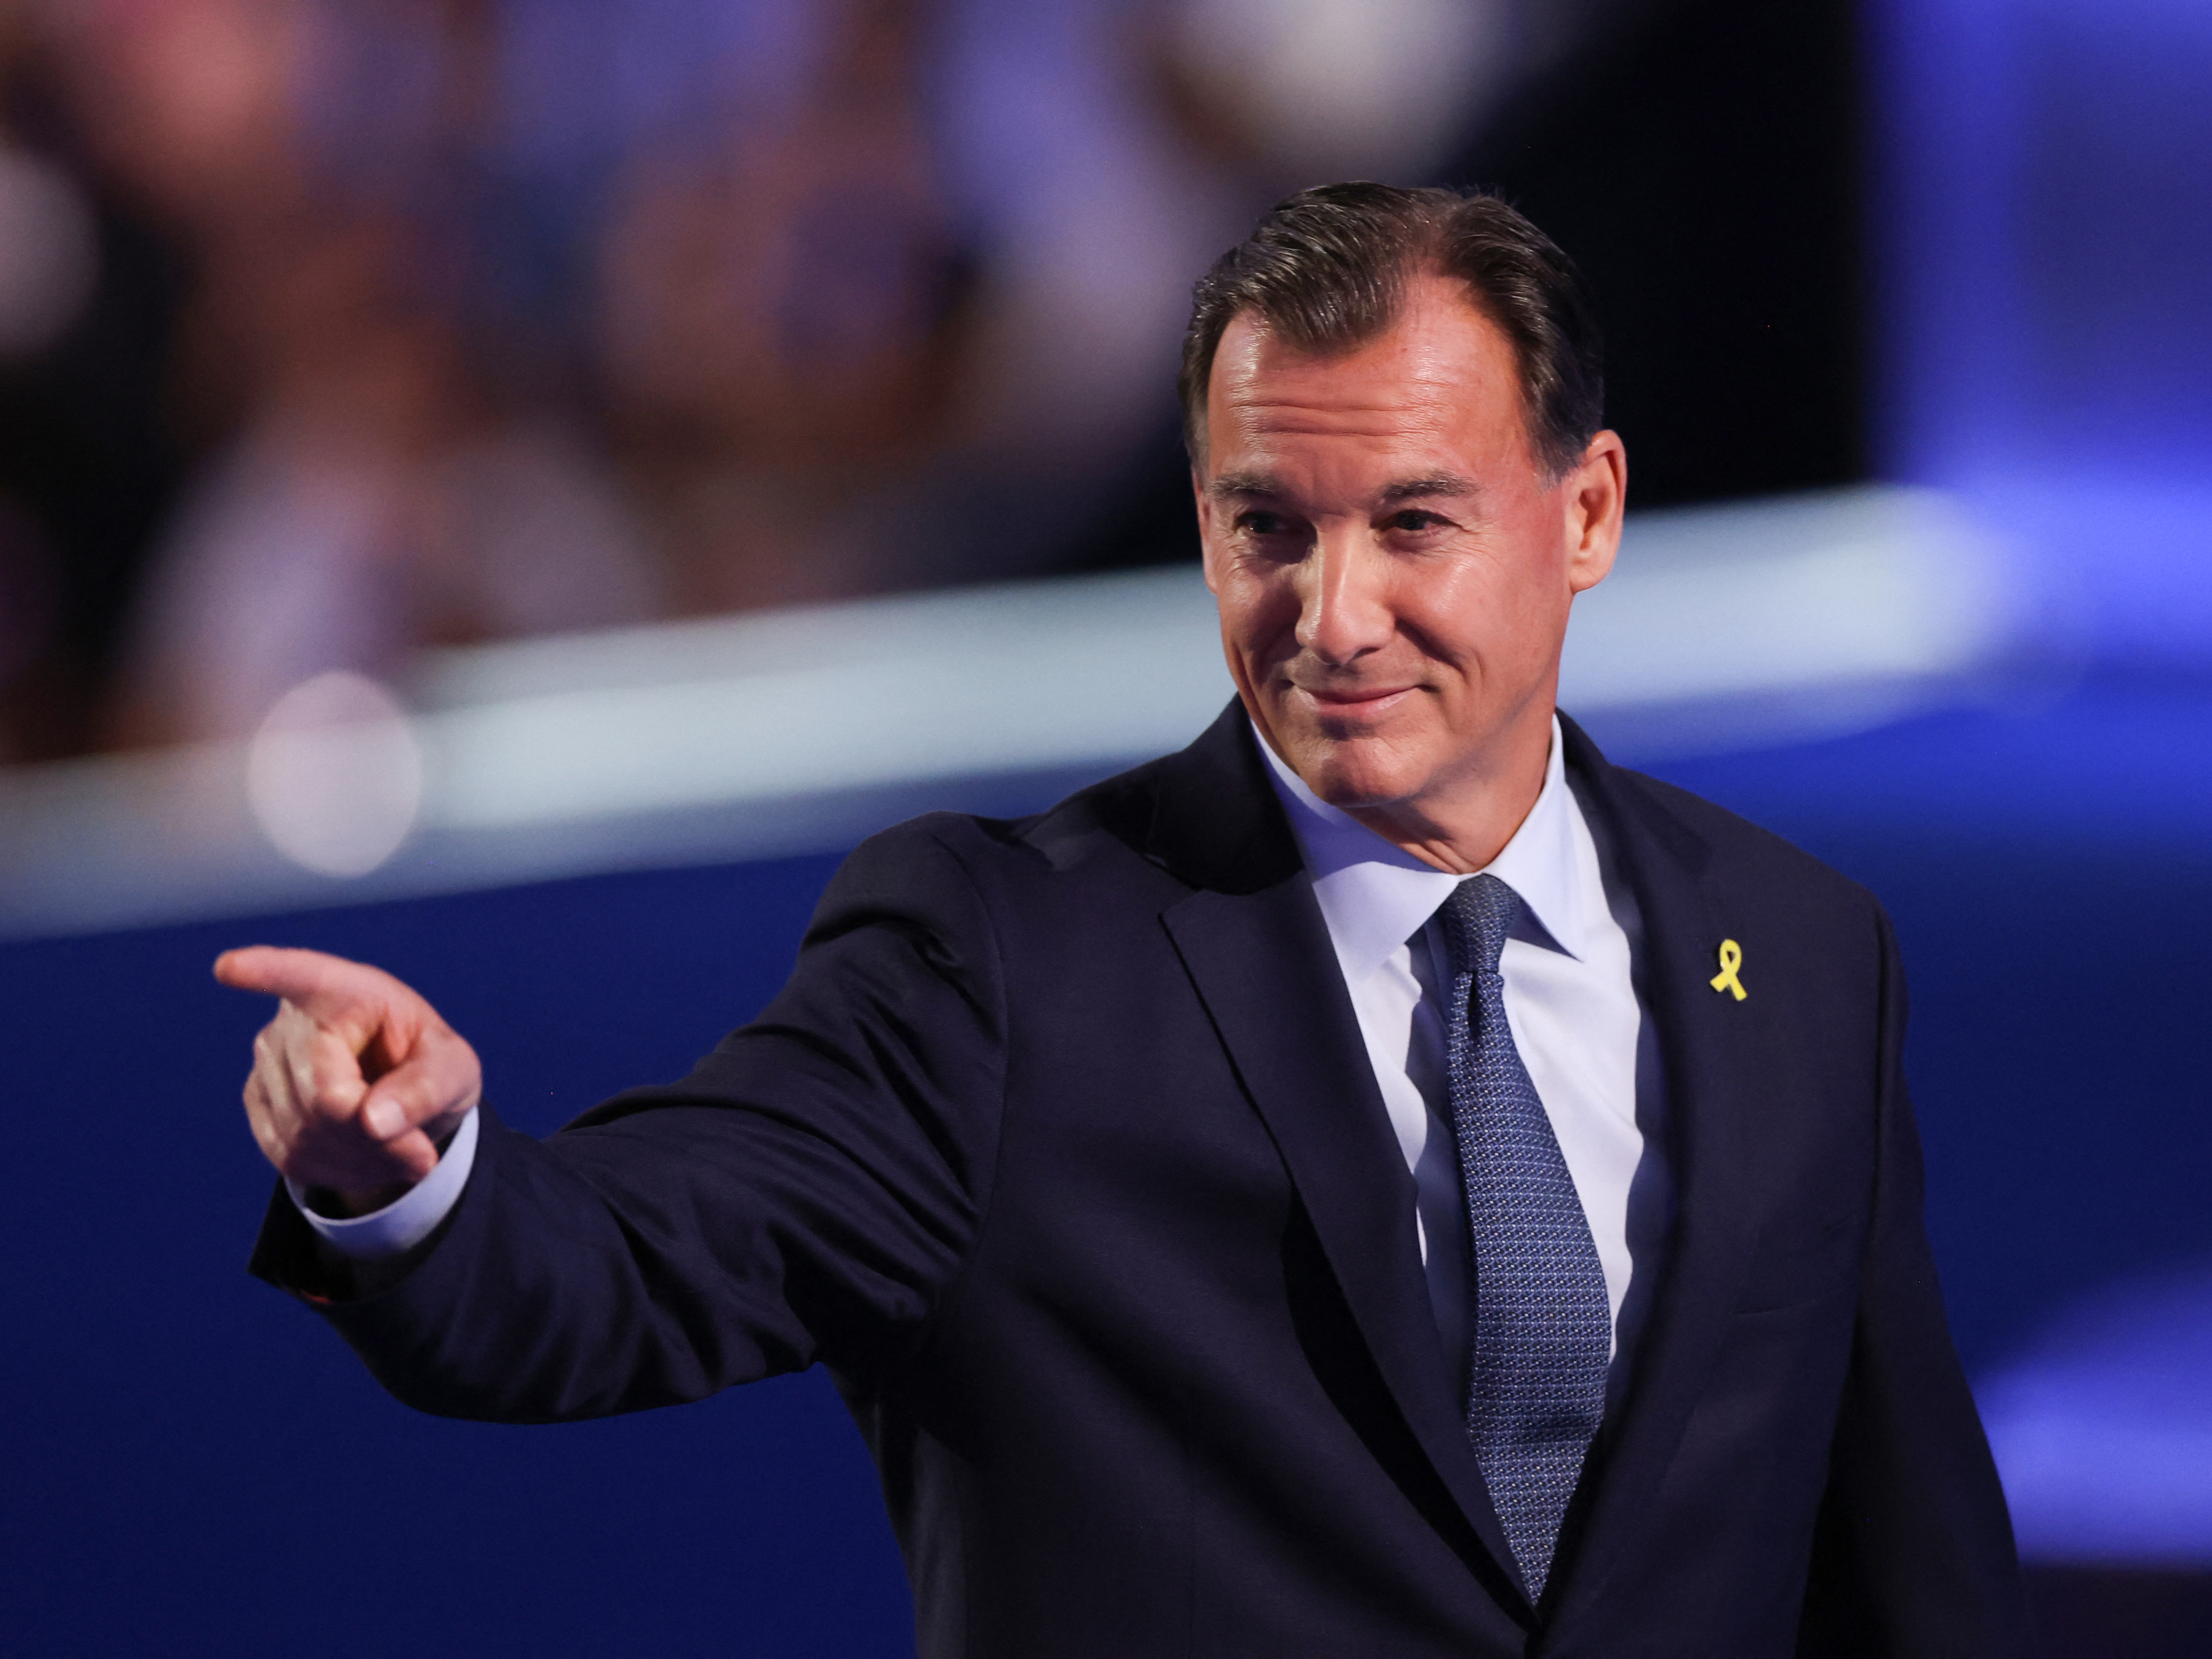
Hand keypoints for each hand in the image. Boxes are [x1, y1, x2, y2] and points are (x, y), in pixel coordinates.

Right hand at [214, 946, 482, 1214]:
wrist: (405, 1094)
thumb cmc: (430, 1065)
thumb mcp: (455, 1069)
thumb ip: (428, 1087)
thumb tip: (372, 1120)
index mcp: (347, 991)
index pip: (301, 976)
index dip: (265, 972)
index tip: (230, 967)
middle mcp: (295, 1020)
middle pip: (322, 1098)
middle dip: (377, 1137)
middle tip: (421, 1151)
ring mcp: (268, 1060)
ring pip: (305, 1135)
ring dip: (363, 1159)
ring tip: (399, 1150)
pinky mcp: (258, 1102)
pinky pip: (291, 1158)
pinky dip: (339, 1172)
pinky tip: (367, 1156)